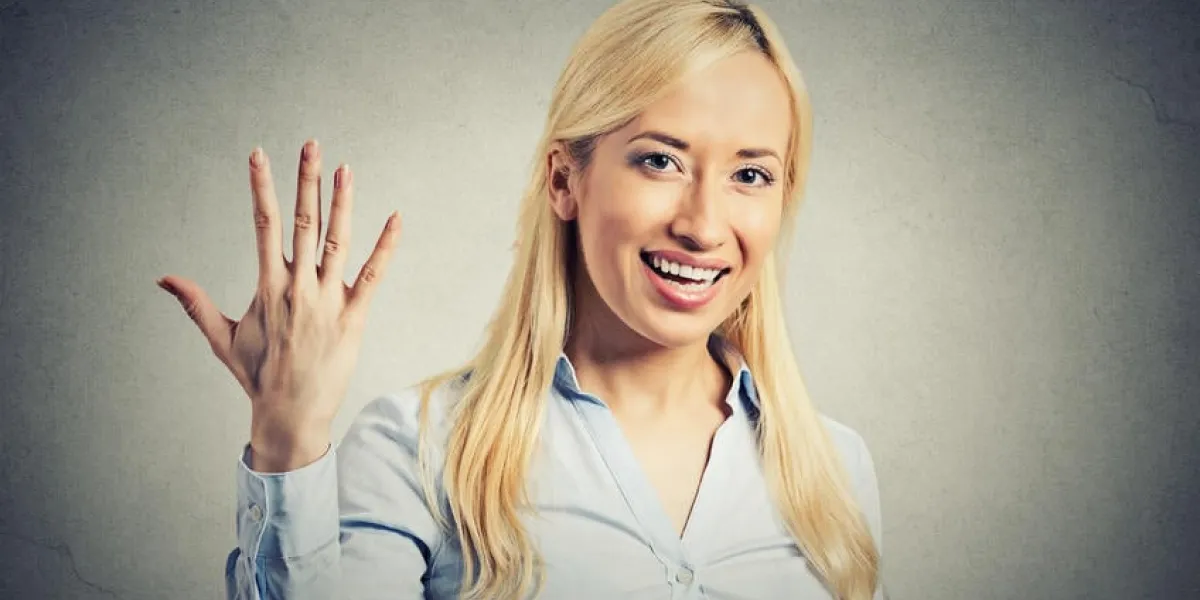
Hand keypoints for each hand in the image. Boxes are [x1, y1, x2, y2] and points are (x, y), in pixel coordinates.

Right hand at [158, 140, 400, 470]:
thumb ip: (196, 304)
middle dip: (306, 181)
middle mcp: (297, 287)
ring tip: (346, 168)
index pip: (263, 224)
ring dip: (341, 203)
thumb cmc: (258, 376)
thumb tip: (163, 279)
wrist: (290, 415)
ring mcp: (327, 300)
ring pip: (335, 241)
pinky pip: (373, 274)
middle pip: (301, 222)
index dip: (261, 187)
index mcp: (268, 286)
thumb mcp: (222, 338)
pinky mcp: (354, 316)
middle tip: (311, 145)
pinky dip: (385, 246)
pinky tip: (396, 218)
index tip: (258, 155)